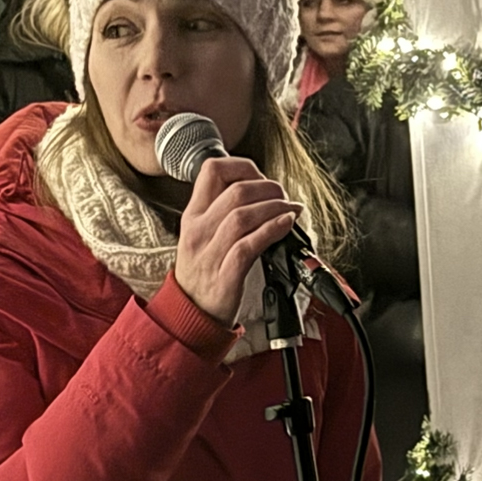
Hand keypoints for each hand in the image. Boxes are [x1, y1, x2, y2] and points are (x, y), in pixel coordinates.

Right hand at [173, 156, 299, 325]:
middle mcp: (198, 231)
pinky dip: (272, 230)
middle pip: (237, 191)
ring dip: (275, 208)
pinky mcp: (225, 276)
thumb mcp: (200, 235)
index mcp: (193, 216)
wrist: (191, 314)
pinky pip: (250, 246)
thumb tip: (259, 189)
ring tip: (290, 211)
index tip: (261, 177)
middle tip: (284, 197)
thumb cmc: (203, 273)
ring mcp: (210, 254)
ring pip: (244, 215)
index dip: (243, 166)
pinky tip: (285, 226)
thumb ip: (221, 211)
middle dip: (269, 188)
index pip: (212, 170)